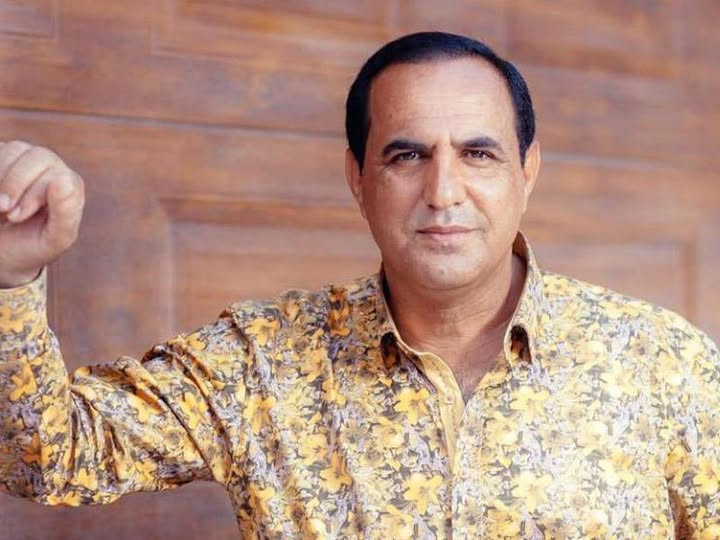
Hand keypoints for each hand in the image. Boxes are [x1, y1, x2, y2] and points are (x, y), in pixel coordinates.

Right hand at [0, 140, 84, 287]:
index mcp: (71, 186)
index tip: (16, 217)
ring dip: (1, 178)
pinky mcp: (3, 158)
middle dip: (16, 183)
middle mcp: (52, 167)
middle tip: (2, 208)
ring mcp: (26, 158)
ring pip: (13, 149)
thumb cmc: (33, 245)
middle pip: (38, 156)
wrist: (4, 250)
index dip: (33, 195)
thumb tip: (63, 178)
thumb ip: (66, 213)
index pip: (58, 176)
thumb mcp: (54, 239)